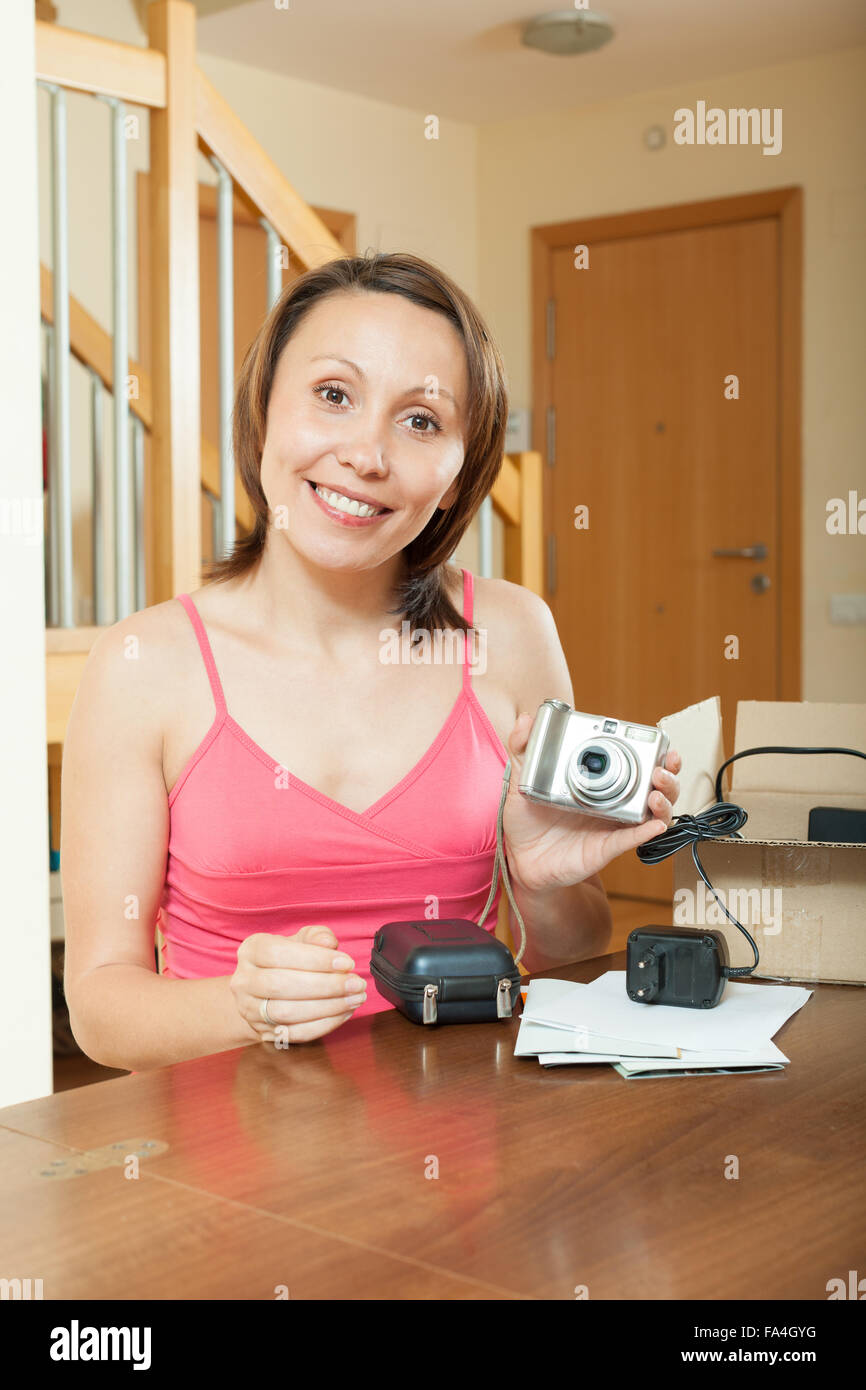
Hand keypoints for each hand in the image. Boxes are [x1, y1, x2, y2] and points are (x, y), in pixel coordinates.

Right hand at [231, 925, 367, 1044]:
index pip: (278, 954)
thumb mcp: (300, 941)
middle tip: (355, 983)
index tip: (346, 962)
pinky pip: (295, 1033)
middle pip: (281, 986)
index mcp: (251, 950)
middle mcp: (244, 981)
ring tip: (355, 998)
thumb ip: (316, 936)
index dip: (314, 959)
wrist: (263, 993)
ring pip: (287, 1013)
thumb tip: (328, 943)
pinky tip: (344, 1012)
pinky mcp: (264, 1033)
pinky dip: (324, 1024)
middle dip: (325, 985)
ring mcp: (250, 1010)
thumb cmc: (287, 960)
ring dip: (328, 1007)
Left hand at [501, 712, 681, 892]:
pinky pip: (632, 840)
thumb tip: (526, 719)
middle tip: (663, 768)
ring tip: (656, 795)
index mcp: (600, 780)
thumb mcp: (523, 779)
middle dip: (670, 776)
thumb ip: (523, 747)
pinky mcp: (607, 847)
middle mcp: (613, 801)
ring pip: (654, 814)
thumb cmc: (527, 819)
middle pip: (658, 787)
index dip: (657, 753)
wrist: (521, 858)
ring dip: (664, 803)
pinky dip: (646, 832)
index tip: (662, 743)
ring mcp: (613, 825)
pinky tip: (653, 825)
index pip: (638, 763)